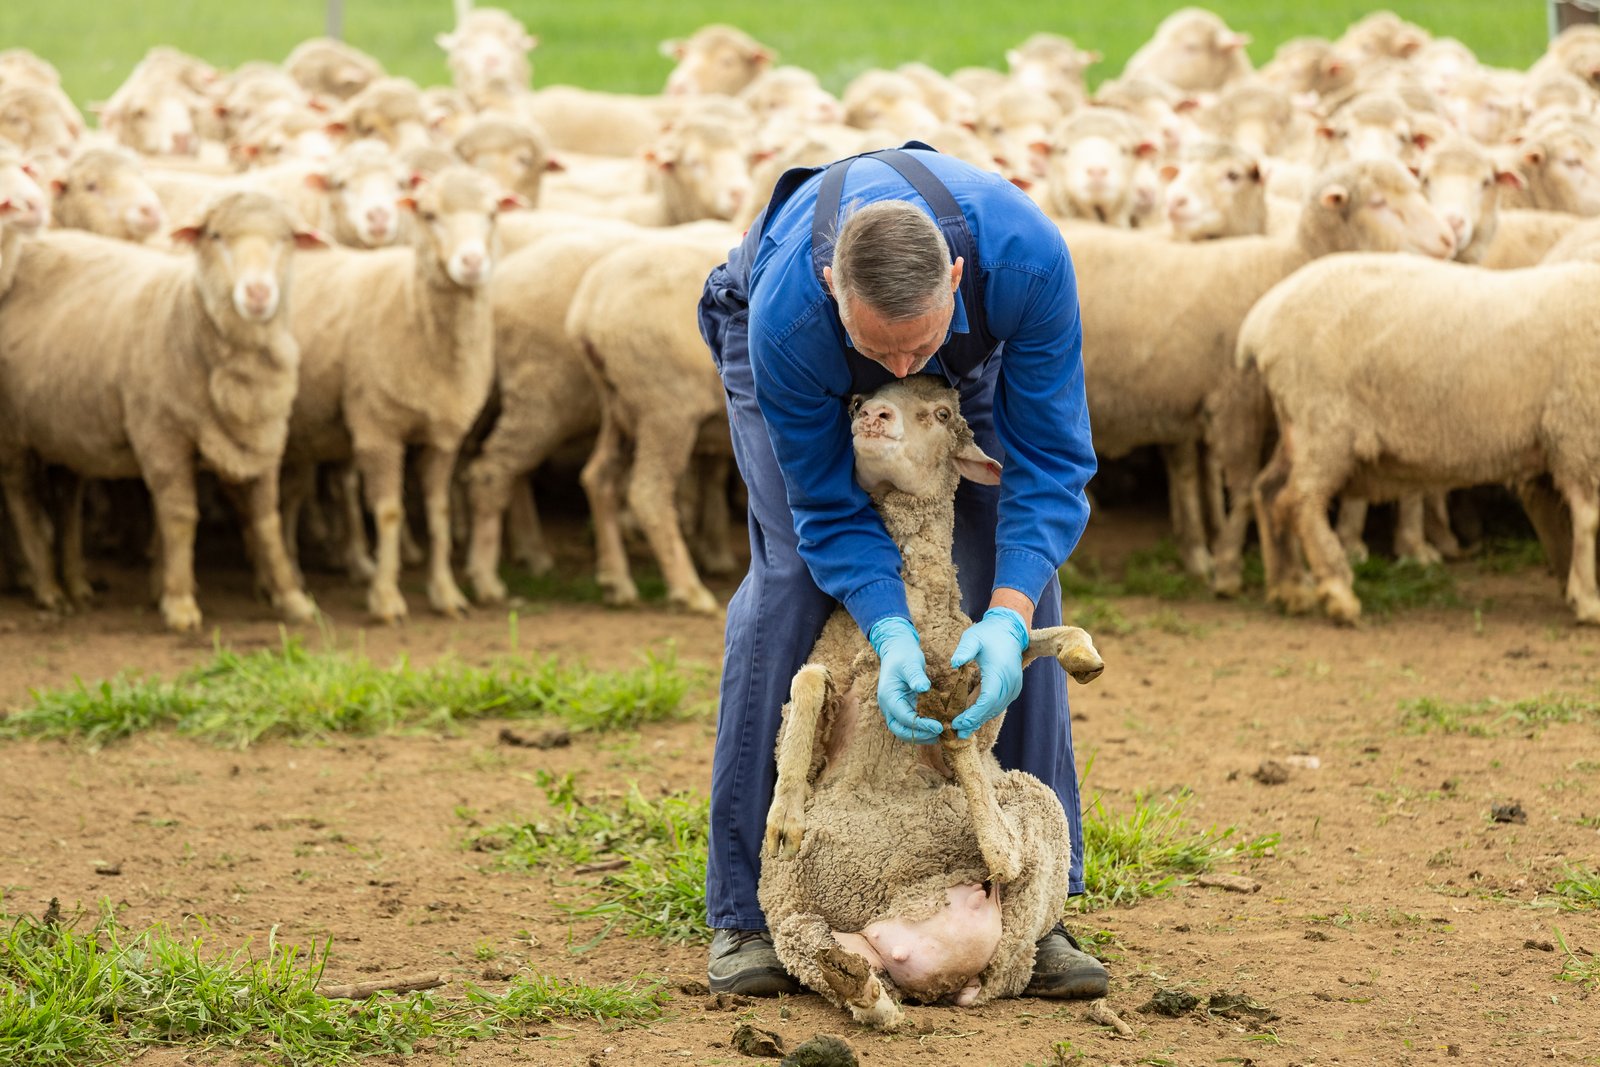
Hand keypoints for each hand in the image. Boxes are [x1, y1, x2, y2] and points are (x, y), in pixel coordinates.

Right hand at [867, 617, 939, 743]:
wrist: (898, 651)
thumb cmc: (904, 656)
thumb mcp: (910, 663)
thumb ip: (916, 676)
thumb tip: (923, 688)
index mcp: (888, 697)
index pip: (904, 717)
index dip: (921, 725)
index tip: (939, 726)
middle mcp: (889, 707)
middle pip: (901, 730)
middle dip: (920, 735)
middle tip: (941, 734)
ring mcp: (895, 709)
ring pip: (905, 731)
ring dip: (921, 736)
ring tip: (941, 735)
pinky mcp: (903, 709)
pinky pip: (910, 725)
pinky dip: (922, 730)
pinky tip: (937, 729)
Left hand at [949, 607, 1029, 738]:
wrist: (1010, 630)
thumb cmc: (988, 634)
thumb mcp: (973, 637)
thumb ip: (964, 650)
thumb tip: (953, 663)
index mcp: (1000, 672)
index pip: (987, 700)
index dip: (972, 714)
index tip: (957, 722)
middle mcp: (1010, 682)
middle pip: (992, 709)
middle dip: (974, 722)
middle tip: (956, 733)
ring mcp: (1014, 686)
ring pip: (997, 709)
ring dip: (980, 720)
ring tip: (963, 731)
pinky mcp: (1013, 688)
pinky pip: (999, 704)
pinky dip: (986, 713)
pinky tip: (973, 719)